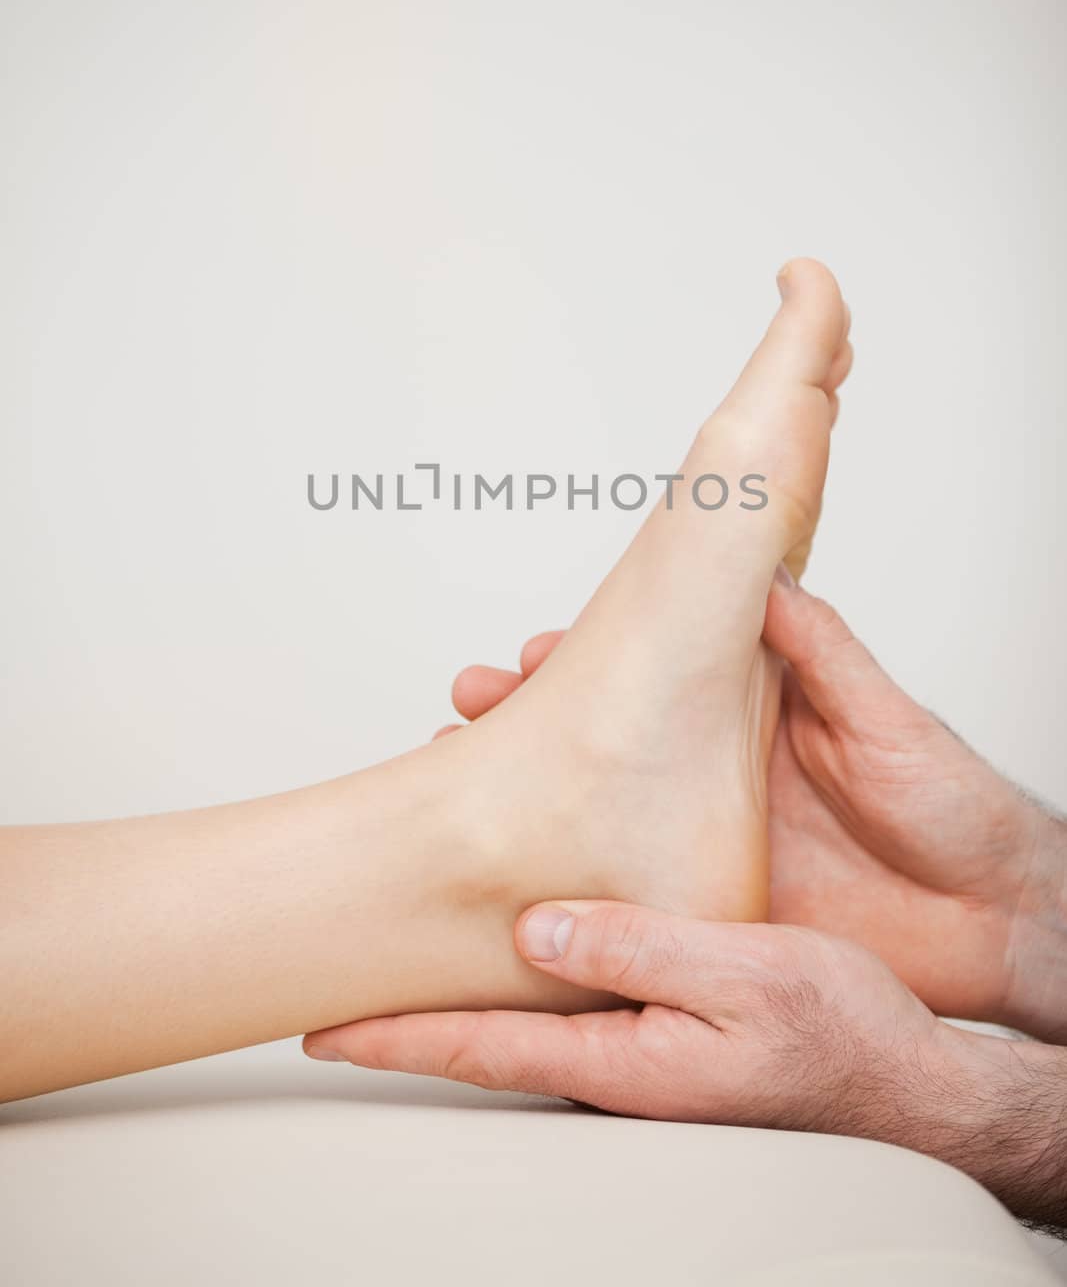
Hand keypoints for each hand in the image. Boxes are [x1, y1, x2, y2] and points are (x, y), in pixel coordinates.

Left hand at [306, 900, 1066, 1232]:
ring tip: (403, 930)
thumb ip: (636, 950)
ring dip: (456, 973)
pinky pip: (567, 987)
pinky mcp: (661, 1018)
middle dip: (405, 1005)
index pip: (478, 1049)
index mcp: (621, 1056)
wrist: (905, 1076)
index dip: (392, 1037)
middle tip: (338, 971)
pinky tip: (512, 924)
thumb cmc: (839, 1038)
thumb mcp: (743, 978)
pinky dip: (517, 956)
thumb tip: (535, 928)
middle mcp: (614, 1055)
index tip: (319, 1027)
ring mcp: (636, 1042)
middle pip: (482, 1031)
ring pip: (520, 1003)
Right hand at [435, 581, 1066, 1040]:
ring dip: (539, 794)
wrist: (994, 923)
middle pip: (610, 740)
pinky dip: (575, 879)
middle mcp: (719, 773)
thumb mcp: (887, 722)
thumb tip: (768, 575)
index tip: (532, 654)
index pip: (653, 674)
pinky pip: (634, 887)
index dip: (590, 662)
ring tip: (470, 779)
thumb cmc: (955, 813)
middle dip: (532, 721)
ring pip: (605, 811)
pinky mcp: (719, 902)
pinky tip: (527, 872)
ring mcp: (712, 839)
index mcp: (756, 714)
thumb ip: (823, 653)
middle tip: (468, 710)